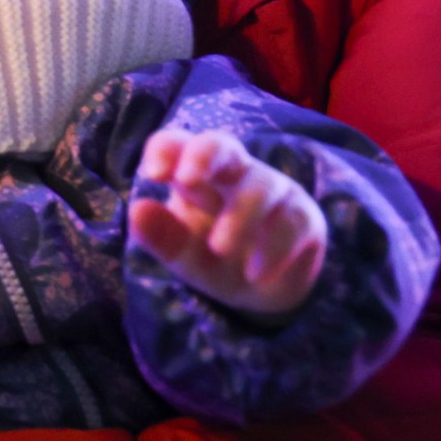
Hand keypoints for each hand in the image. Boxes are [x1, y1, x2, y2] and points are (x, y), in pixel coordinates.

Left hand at [130, 128, 326, 319]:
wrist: (263, 295)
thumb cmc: (214, 260)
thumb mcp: (183, 255)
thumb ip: (162, 237)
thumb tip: (137, 209)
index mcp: (195, 175)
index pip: (177, 145)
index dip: (165, 150)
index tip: (152, 175)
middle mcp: (234, 173)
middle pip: (220, 145)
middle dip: (203, 155)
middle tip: (186, 181)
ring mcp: (272, 190)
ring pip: (258, 187)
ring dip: (239, 217)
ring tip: (219, 248)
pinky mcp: (303, 216)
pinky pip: (291, 221)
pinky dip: (273, 247)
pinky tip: (256, 273)